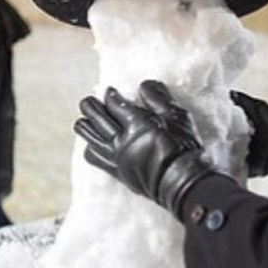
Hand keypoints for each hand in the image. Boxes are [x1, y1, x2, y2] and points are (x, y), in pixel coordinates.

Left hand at [75, 80, 214, 217]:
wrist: (182, 181)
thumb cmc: (183, 147)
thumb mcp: (177, 116)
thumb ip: (158, 98)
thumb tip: (144, 85)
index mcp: (137, 125)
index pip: (115, 104)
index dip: (109, 96)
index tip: (109, 91)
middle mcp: (122, 141)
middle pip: (97, 119)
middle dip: (90, 107)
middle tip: (87, 101)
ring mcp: (117, 157)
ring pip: (91, 138)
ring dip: (85, 126)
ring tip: (83, 120)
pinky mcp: (117, 172)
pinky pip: (94, 158)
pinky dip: (90, 148)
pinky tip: (92, 144)